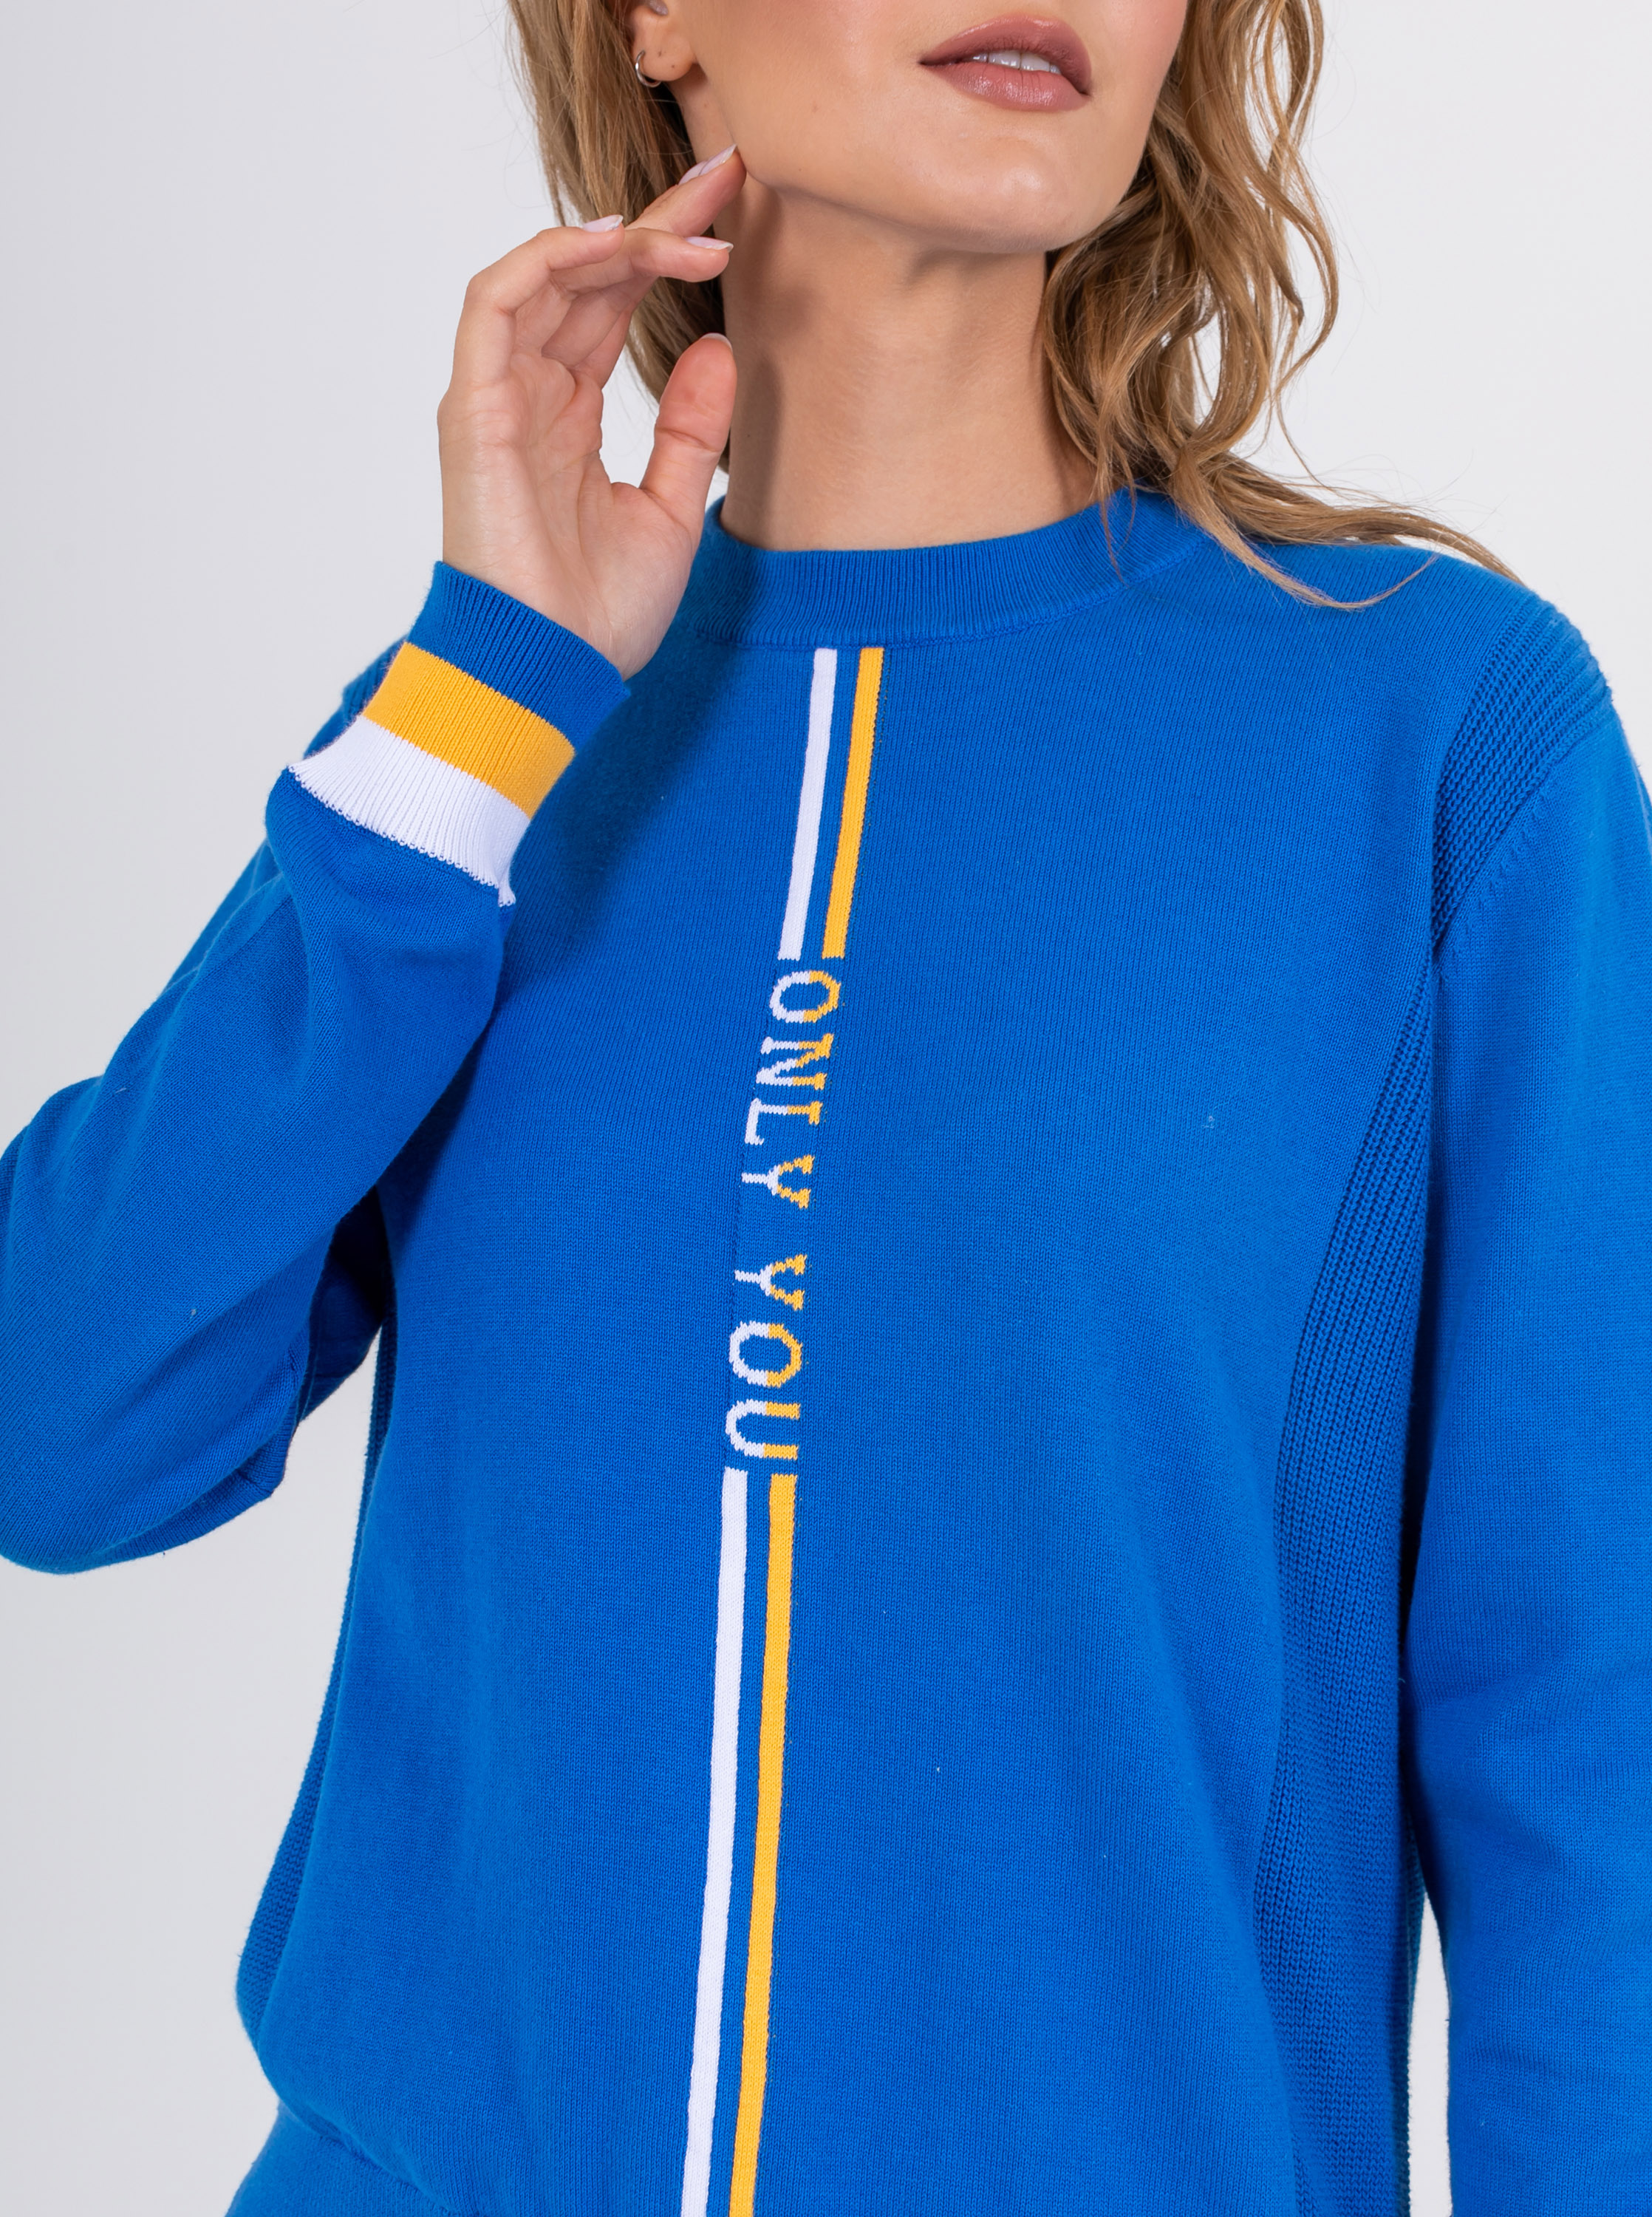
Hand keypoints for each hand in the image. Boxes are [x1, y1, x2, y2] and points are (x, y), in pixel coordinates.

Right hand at [437, 150, 744, 679]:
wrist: (552, 671)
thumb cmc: (598, 615)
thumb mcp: (671, 511)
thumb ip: (689, 431)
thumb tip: (718, 346)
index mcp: (568, 415)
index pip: (613, 304)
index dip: (668, 250)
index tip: (734, 213)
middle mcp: (529, 394)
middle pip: (586, 276)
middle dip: (657, 220)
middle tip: (726, 177)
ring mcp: (497, 396)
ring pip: (544, 274)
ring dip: (616, 236)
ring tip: (689, 225)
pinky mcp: (474, 407)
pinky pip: (496, 303)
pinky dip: (549, 258)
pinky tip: (612, 242)